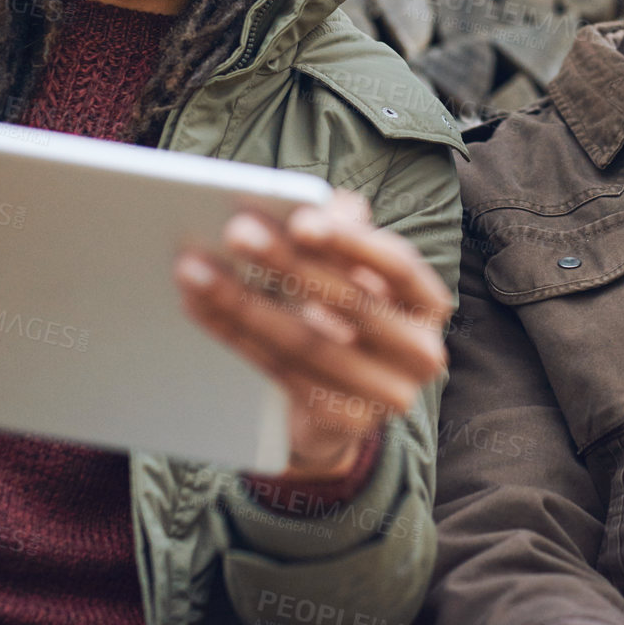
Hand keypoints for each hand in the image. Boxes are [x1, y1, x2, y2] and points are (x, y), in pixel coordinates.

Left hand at [175, 190, 451, 480]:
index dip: (351, 241)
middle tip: (235, 232)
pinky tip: (201, 307)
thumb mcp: (351, 271)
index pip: (398, 265)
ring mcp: (387, 395)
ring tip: (196, 270)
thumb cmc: (345, 318)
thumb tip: (322, 202)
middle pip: (349, 302)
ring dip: (243, 301)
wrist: (340, 406)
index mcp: (427, 303)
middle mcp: (422, 352)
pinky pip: (281, 372)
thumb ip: (341, 232)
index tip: (301, 218)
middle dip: (286, 263)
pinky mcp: (344, 422)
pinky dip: (235, 336)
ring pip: (306, 341)